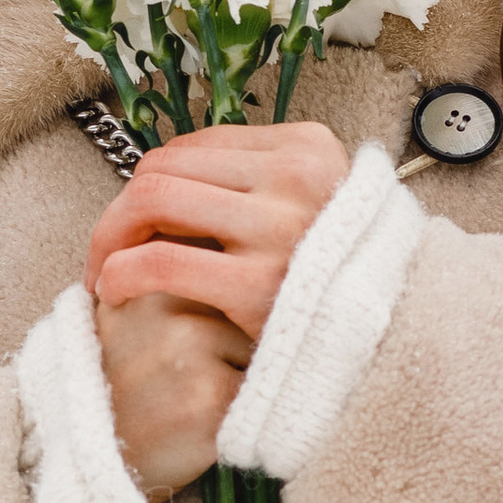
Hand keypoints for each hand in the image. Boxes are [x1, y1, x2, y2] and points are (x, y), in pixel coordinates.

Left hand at [89, 123, 349, 501]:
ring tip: (105, 271)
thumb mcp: (322, 214)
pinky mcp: (259, 286)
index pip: (197, 146)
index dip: (151, 181)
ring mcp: (281, 229)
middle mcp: (299, 178)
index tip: (136, 220)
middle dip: (121, 207)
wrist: (397, 356)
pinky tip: (114, 291)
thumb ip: (266, 189)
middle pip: (166, 168)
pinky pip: (158, 261)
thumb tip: (177, 179)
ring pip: (152, 200)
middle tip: (107, 248)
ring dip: (110, 234)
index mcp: (312, 150)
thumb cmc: (344, 291)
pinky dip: (120, 270)